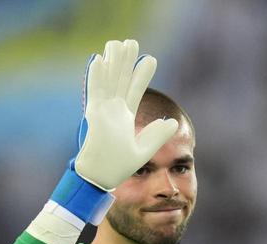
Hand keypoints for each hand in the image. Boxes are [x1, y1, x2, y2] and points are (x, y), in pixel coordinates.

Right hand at [49, 39, 179, 223]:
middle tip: (132, 42)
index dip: (142, 74)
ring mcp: (103, 111)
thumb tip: (172, 123)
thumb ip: (156, 136)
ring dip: (113, 63)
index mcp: (125, 117)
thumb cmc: (118, 167)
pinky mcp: (93, 115)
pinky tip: (99, 59)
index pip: (135, 90)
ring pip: (109, 81)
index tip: (150, 59)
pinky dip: (96, 76)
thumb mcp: (143, 151)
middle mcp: (114, 110)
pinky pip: (95, 91)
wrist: (101, 178)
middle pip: (121, 80)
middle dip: (126, 62)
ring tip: (118, 43)